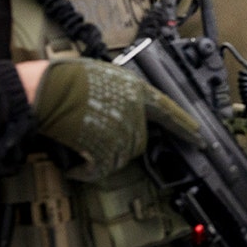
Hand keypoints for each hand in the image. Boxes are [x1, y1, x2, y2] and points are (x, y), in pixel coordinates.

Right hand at [34, 58, 200, 180]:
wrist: (45, 89)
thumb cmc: (67, 79)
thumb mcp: (106, 75)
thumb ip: (124, 93)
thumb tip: (129, 107)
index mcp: (138, 90)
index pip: (170, 111)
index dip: (185, 126)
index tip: (201, 138)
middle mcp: (135, 111)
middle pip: (140, 140)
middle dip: (121, 143)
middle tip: (95, 135)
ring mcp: (121, 131)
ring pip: (122, 155)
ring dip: (102, 157)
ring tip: (80, 144)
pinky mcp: (105, 149)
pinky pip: (101, 169)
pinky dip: (86, 171)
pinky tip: (75, 167)